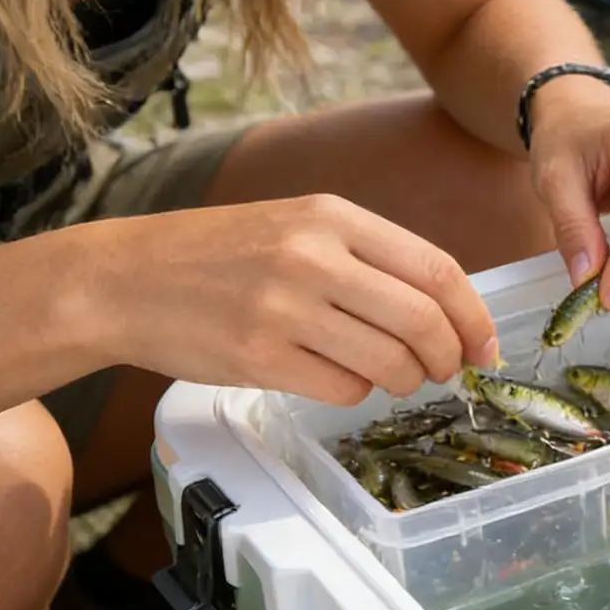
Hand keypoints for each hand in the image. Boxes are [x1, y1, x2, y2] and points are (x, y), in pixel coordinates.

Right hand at [86, 194, 500, 404]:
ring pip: (389, 363)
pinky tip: (339, 379)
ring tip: (393, 376)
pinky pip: (343, 389)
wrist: (124, 278)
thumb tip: (444, 305)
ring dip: (405, 380)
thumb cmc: (220, 253)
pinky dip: (356, 392)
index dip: (473, 316)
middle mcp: (314, 258)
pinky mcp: (260, 358)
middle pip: (423, 321)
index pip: (436, 269)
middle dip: (448, 357)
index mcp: (332, 217)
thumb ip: (366, 255)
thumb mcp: (296, 224)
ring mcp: (286, 310)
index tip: (485, 345)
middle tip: (446, 370)